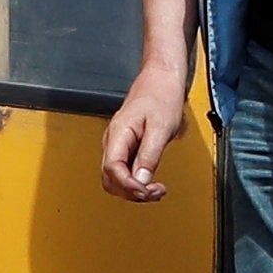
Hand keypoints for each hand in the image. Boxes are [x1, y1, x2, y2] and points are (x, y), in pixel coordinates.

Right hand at [100, 57, 190, 201]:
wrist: (161, 80)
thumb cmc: (161, 96)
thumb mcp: (160, 127)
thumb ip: (150, 155)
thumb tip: (142, 180)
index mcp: (118, 134)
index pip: (112, 169)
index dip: (129, 186)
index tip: (148, 191)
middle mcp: (113, 141)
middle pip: (111, 179)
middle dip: (132, 192)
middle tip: (155, 192)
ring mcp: (118, 145)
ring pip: (116, 179)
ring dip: (134, 190)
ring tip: (156, 190)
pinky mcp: (126, 147)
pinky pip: (124, 171)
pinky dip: (136, 182)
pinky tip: (150, 182)